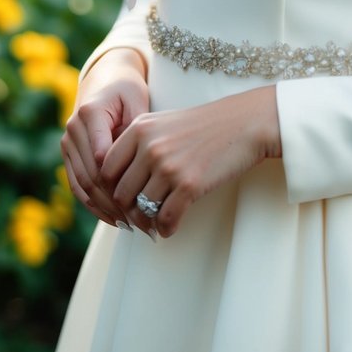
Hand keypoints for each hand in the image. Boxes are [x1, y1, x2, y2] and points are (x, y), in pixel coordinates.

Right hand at [61, 48, 149, 226]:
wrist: (104, 78)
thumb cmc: (127, 89)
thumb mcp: (137, 99)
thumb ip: (137, 127)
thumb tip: (140, 160)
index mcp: (91, 114)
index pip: (102, 156)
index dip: (120, 182)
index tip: (142, 200)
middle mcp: (73, 129)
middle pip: (90, 175)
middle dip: (114, 202)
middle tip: (139, 220)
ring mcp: (67, 143)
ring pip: (82, 185)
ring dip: (104, 208)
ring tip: (129, 225)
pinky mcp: (67, 154)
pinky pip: (77, 186)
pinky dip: (93, 205)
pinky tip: (113, 219)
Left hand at [101, 86, 280, 237]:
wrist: (245, 123)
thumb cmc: (205, 126)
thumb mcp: (165, 124)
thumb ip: (139, 145)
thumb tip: (118, 184)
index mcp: (139, 129)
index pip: (106, 170)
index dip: (110, 191)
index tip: (122, 202)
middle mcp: (149, 146)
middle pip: (120, 194)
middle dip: (128, 212)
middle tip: (138, 219)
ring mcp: (168, 166)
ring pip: (141, 210)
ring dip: (146, 223)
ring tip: (155, 224)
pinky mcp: (189, 184)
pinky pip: (166, 219)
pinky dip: (166, 228)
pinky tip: (171, 227)